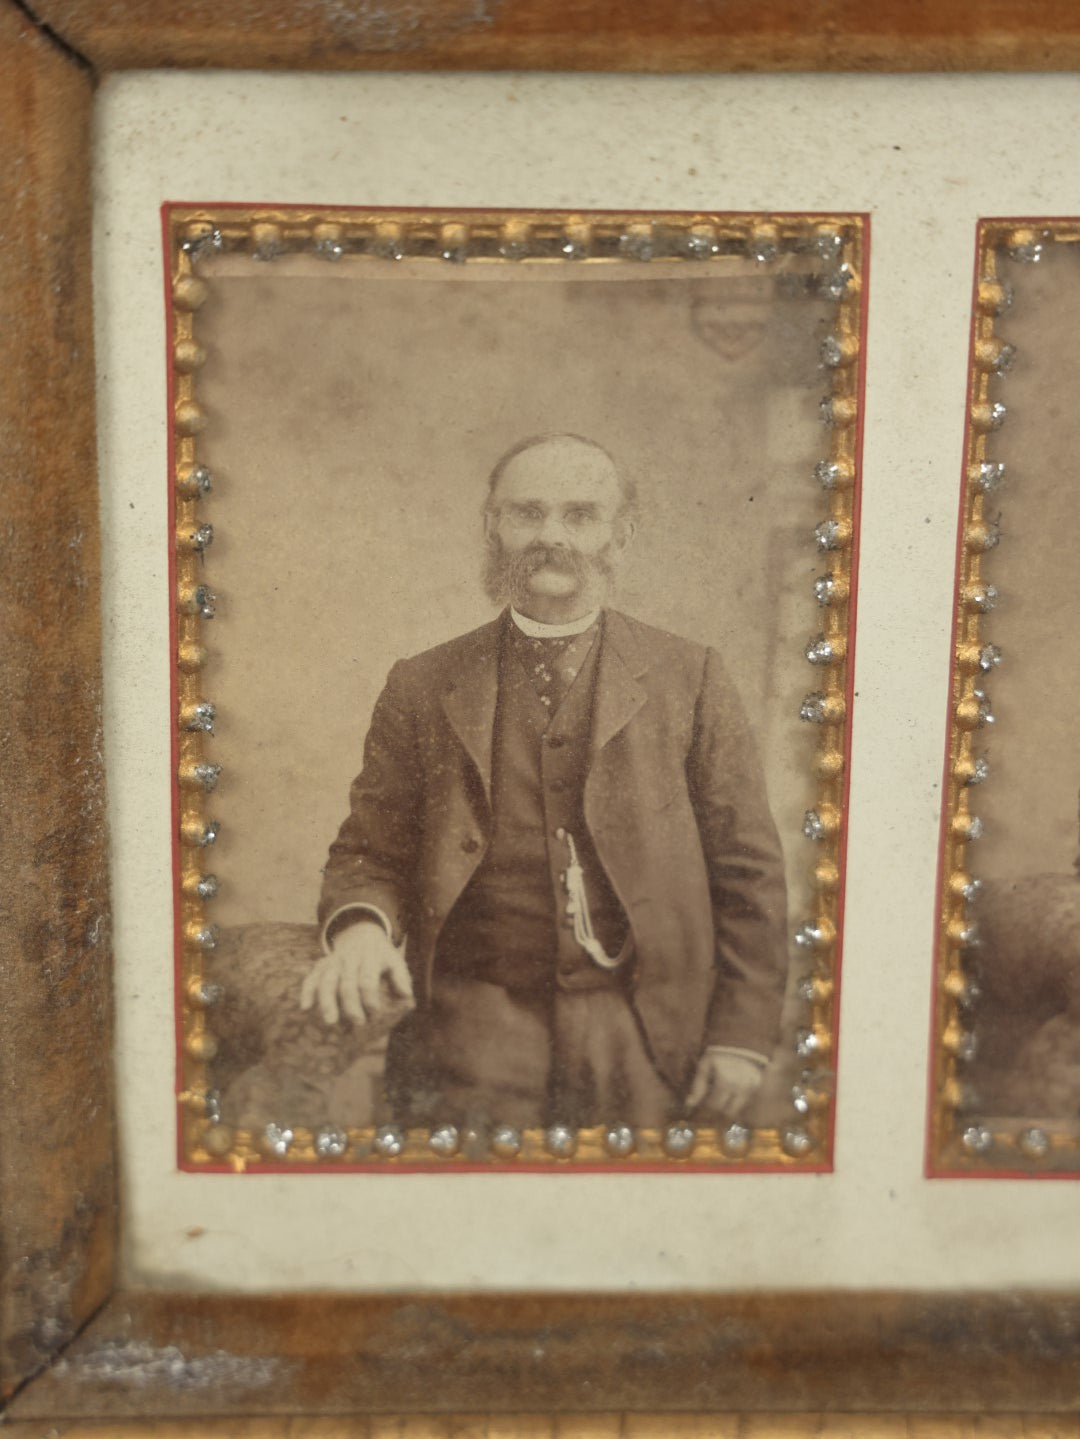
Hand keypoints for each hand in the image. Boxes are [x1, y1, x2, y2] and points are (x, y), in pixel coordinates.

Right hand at [299, 921, 413, 1024]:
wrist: (361, 934)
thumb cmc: (381, 956)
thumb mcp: (395, 960)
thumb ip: (401, 976)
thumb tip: (406, 994)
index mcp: (369, 958)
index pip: (367, 979)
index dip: (370, 998)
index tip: (375, 1014)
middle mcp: (349, 959)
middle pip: (347, 983)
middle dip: (351, 1005)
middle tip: (358, 1024)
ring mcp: (333, 962)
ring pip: (326, 981)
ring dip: (327, 1001)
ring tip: (330, 1022)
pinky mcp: (321, 965)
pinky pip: (310, 977)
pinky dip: (306, 991)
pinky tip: (305, 1007)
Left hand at [685, 1051, 763, 1116]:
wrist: (741, 1041)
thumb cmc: (719, 1054)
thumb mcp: (705, 1065)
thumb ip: (698, 1086)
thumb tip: (690, 1104)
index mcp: (726, 1081)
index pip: (714, 1105)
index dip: (707, 1105)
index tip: (704, 1100)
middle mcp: (740, 1088)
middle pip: (728, 1112)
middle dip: (719, 1109)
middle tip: (713, 1100)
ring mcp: (751, 1088)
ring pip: (739, 1110)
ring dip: (729, 1107)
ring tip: (723, 1095)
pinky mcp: (758, 1087)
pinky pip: (746, 1102)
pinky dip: (738, 1101)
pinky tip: (732, 1092)